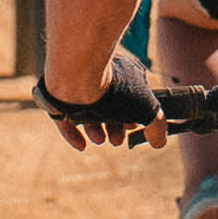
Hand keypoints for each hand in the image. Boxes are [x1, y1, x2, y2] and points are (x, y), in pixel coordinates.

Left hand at [43, 51, 162, 144]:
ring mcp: (77, 86)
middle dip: (114, 127)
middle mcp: (99, 77)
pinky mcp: (58, 97)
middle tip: (116, 141)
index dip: (134, 115)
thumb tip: (159, 141)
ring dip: (95, 130)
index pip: (130, 95)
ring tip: (100, 140)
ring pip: (87, 111)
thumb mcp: (147, 110)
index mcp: (123, 72)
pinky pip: (64, 117)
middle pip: (108, 106)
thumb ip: (157, 126)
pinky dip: (73, 133)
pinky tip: (82, 145)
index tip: (135, 128)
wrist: (77, 77)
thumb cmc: (116, 89)